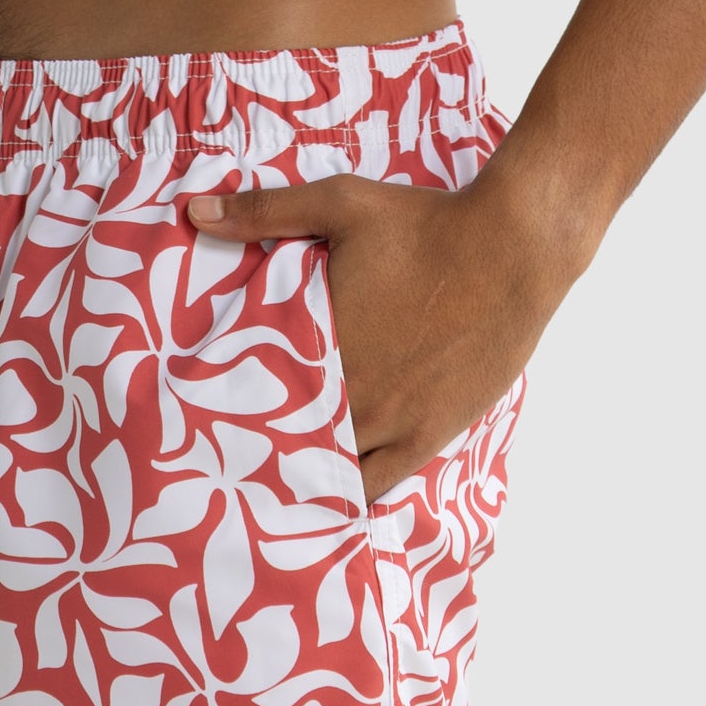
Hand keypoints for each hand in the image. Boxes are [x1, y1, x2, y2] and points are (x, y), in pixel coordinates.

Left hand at [185, 171, 575, 500]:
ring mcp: (392, 421)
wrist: (511, 249)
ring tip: (271, 484)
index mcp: (319, 344)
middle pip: (286, 443)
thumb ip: (265, 212)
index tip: (198, 424)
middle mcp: (351, 394)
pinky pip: (378, 484)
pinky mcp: (429, 434)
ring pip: (329, 473)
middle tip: (227, 459)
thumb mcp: (341, 204)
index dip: (225, 413)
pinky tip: (329, 501)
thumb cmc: (425, 225)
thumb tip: (194, 212)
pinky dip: (350, 494)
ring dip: (301, 477)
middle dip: (257, 450)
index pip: (253, 398)